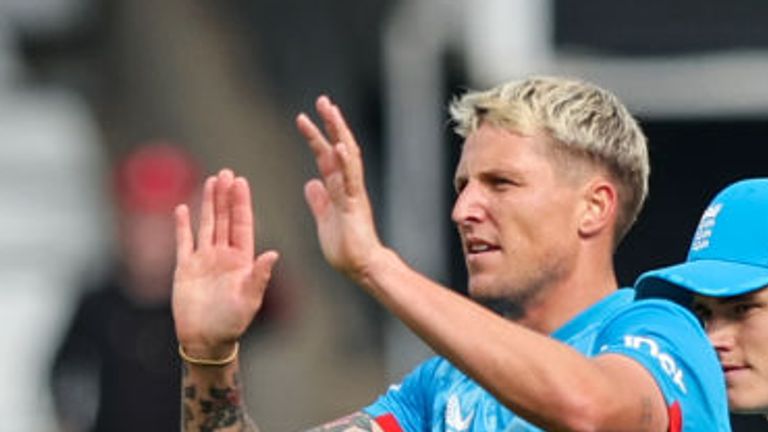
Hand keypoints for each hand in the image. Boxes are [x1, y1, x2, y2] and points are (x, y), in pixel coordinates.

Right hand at [172, 169, 278, 357]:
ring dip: (208, 204)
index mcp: (242, 260)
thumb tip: (274, 253)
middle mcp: (224, 255)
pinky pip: (183, 242)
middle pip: (224, 219)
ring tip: (211, 181)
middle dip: (225, 196)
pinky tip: (182, 208)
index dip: (241, 203)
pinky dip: (182, 226)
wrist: (205, 340)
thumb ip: (259, 275)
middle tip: (226, 172)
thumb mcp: (250, 299)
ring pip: (206, 225)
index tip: (241, 182)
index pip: (242, 224)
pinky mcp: (184, 268)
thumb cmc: (232, 323)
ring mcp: (204, 260)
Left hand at [297, 95, 384, 282]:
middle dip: (331, 124)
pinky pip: (351, 180)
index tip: (304, 118)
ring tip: (330, 110)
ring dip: (338, 132)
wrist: (362, 268)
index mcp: (339, 189)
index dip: (316, 137)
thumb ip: (319, 201)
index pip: (327, 157)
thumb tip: (311, 183)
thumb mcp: (325, 220)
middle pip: (340, 148)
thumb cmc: (346, 249)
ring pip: (348, 157)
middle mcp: (348, 186)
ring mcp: (353, 194)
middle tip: (322, 100)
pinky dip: (346, 161)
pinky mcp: (355, 205)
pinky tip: (340, 144)